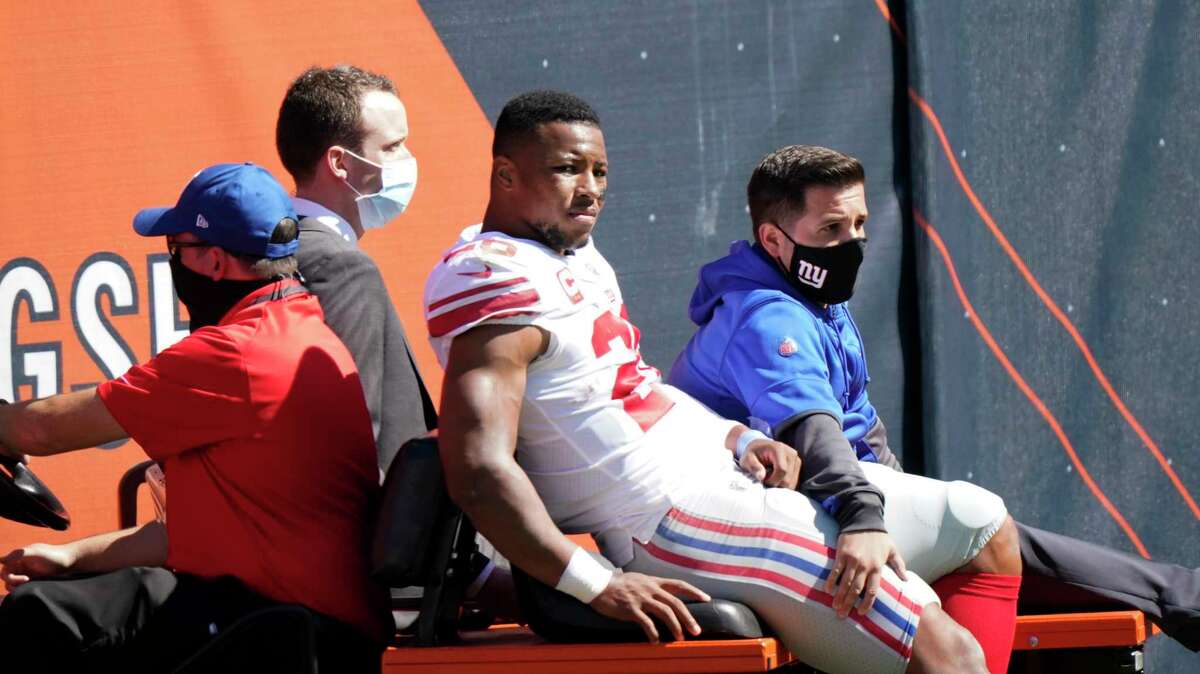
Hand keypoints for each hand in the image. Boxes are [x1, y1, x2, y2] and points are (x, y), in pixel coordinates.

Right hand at [1, 543, 74, 590]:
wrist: (70, 562)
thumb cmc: (53, 555)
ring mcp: (26, 575)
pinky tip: (33, 589)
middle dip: (14, 583)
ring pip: (13, 586)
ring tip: (31, 585)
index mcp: (18, 558)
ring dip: (18, 588)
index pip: (5, 570)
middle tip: (28, 581)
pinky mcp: (33, 582)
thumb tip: (0, 559)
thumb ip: (19, 554)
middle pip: (7, 579)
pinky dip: (24, 591)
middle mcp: (20, 567)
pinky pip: (22, 590)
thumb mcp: (36, 552)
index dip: (9, 576)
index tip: (24, 578)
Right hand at [589, 572, 710, 642]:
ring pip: (665, 612)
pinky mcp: (631, 609)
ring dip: (675, 626)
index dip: (694, 591)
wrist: (599, 585)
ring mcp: (641, 598)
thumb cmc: (619, 584)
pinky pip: (646, 623)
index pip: (679, 584)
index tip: (706, 598)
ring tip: (680, 638)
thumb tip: (664, 594)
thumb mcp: (640, 579)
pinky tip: (655, 641)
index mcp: (654, 581)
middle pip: (676, 603)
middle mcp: (651, 589)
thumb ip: (653, 586)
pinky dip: (653, 633)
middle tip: (696, 631)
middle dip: (688, 618)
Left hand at [739, 439, 800, 488]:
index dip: (772, 480)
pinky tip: (775, 478)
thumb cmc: (752, 453)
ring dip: (779, 484)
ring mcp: (796, 460)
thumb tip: (761, 476)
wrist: (759, 446)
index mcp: (779, 449)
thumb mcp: (747, 459)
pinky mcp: (797, 466)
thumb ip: (754, 467)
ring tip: (770, 477)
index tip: (762, 480)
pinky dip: (783, 483)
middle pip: (788, 479)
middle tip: (765, 479)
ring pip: (792, 483)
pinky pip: (793, 482)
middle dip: (775, 483)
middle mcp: (791, 453)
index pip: (782, 470)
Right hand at [824, 531, 906, 617]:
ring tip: (835, 607)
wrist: (863, 520)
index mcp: (877, 567)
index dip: (866, 603)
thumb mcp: (893, 550)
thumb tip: (906, 580)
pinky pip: (835, 571)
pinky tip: (828, 590)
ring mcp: (852, 561)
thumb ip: (899, 565)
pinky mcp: (841, 554)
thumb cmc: (879, 536)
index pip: (872, 591)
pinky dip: (831, 581)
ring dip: (839, 596)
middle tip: (842, 615)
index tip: (861, 612)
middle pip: (856, 590)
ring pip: (844, 583)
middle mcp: (864, 566)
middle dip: (849, 604)